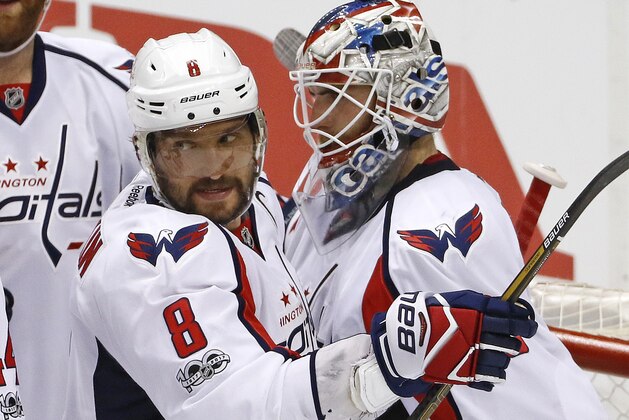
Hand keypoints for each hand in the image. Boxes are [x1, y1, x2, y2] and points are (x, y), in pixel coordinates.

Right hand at [370, 290, 536, 396]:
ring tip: (498, 354)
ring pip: (502, 362)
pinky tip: (490, 368)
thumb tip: (503, 306)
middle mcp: (476, 336)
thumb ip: (480, 303)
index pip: (510, 318)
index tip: (528, 324)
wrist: (404, 338)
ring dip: (504, 358)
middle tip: (513, 340)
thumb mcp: (454, 299)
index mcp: (475, 315)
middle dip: (514, 341)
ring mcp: (470, 357)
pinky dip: (494, 375)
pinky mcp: (463, 374)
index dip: (524, 321)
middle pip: (510, 342)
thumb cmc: (430, 313)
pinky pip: (490, 379)